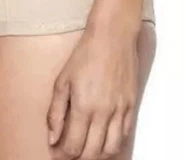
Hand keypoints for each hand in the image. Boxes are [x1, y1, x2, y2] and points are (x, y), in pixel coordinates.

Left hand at [47, 20, 140, 158]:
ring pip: (111, 150)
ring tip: (88, 149)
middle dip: (79, 158)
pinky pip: (124, 136)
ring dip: (98, 155)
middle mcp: (103, 113)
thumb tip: (52, 138)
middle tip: (71, 152)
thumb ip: (56, 112)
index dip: (63, 155)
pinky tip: (104, 139)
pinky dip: (114, 144)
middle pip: (92, 153)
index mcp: (83, 107)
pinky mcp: (131, 106)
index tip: (58, 153)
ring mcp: (119, 111)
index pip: (73, 146)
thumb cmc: (85, 55)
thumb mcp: (63, 80)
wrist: (112, 37)